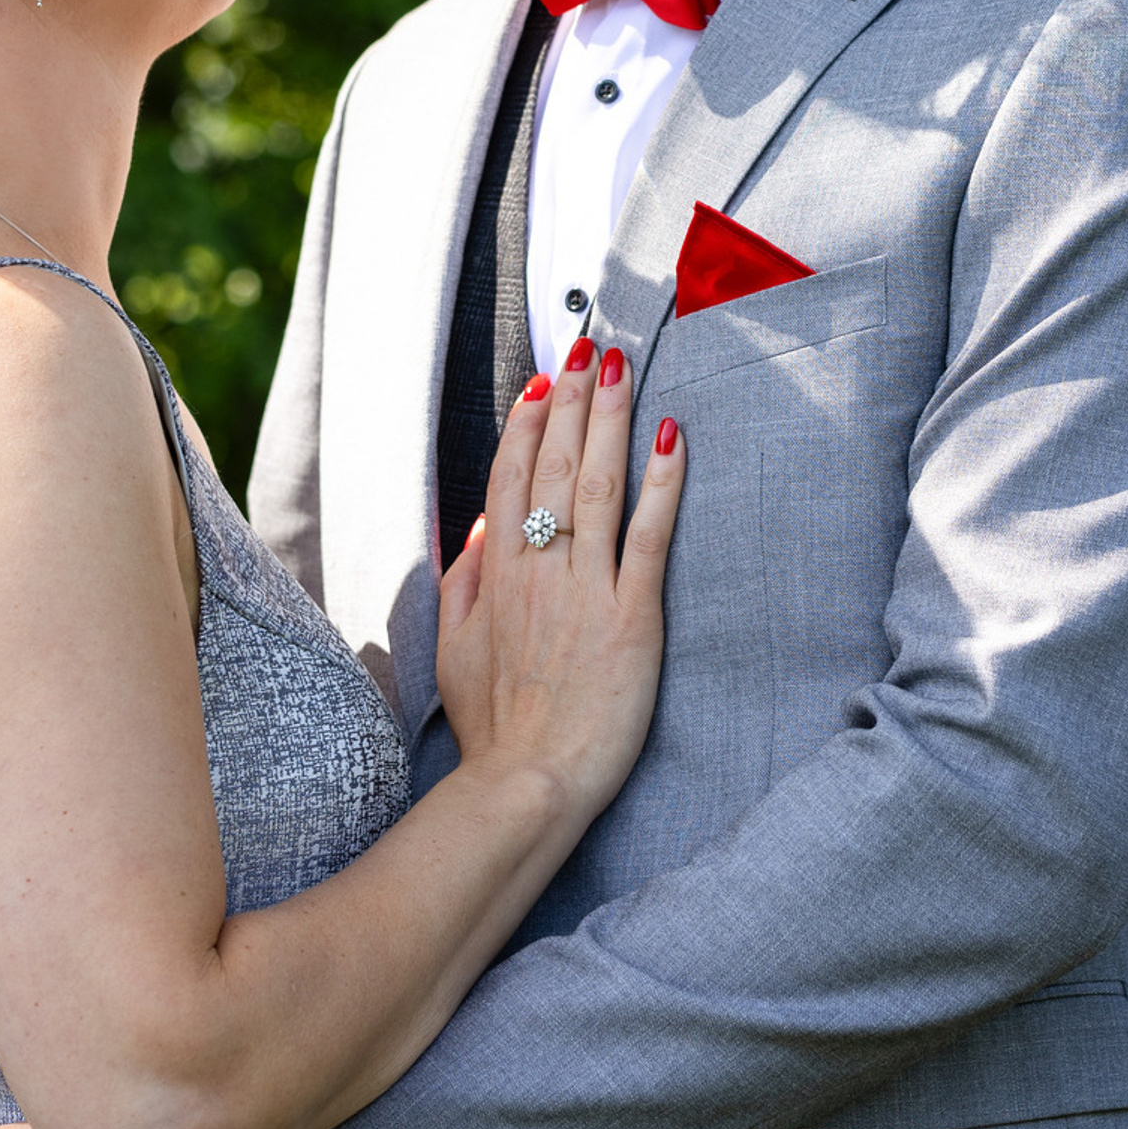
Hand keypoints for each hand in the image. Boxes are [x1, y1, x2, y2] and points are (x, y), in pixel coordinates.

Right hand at [436, 342, 681, 816]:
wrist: (527, 784)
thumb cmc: (496, 727)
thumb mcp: (455, 650)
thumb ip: (464, 584)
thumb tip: (482, 529)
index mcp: (497, 575)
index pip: (511, 477)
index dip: (528, 422)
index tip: (545, 379)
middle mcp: (538, 569)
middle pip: (553, 464)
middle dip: (572, 398)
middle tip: (589, 344)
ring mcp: (586, 589)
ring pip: (596, 484)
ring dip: (609, 419)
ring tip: (621, 367)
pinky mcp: (632, 616)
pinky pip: (648, 536)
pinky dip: (661, 483)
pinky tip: (672, 438)